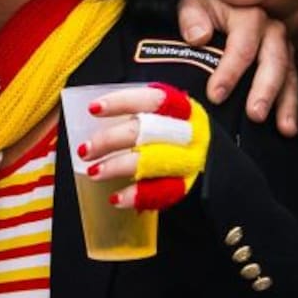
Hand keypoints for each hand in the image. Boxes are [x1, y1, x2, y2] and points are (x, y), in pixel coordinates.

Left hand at [78, 83, 209, 210]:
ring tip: (94, 171)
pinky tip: (115, 198)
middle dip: (110, 140)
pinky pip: (159, 192)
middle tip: (86, 149)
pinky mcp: (186, 186)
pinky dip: (135, 195)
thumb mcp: (161, 116)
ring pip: (151, 162)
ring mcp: (189, 161)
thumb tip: (94, 116)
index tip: (94, 109)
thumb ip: (137, 113)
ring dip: (117, 166)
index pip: (152, 99)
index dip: (122, 102)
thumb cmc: (172, 135)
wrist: (211, 164)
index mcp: (182, 108)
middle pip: (147, 131)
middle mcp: (189, 132)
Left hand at [176, 0, 297, 134]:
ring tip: (284, 128)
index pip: (243, 44)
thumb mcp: (194, 7)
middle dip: (265, 89)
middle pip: (274, 60)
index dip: (230, 71)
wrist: (222, 13)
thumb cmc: (205, 15)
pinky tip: (288, 129)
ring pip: (289, 76)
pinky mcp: (287, 66)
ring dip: (287, 103)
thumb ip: (192, 17)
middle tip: (255, 114)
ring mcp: (283, 49)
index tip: (215, 95)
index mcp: (249, 16)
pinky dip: (292, 108)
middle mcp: (272, 31)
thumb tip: (198, 36)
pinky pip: (293, 87)